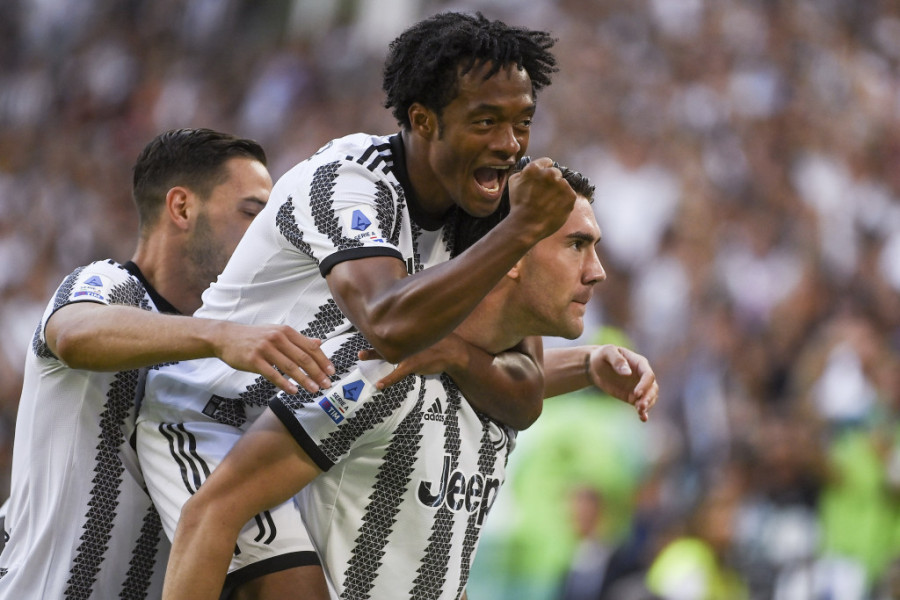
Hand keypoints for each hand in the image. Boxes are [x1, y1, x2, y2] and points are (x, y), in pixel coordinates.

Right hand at [212, 322, 334, 394]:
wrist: (226, 337)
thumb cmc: (254, 336)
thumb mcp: (277, 332)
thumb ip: (298, 339)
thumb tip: (319, 342)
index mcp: (286, 331)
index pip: (310, 346)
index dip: (323, 360)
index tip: (331, 371)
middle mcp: (278, 338)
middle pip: (303, 357)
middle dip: (318, 372)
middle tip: (327, 384)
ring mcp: (266, 349)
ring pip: (290, 367)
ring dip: (305, 380)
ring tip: (314, 389)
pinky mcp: (254, 360)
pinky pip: (273, 374)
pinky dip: (285, 384)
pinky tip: (294, 391)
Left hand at [358, 333, 469, 388]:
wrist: (454, 351)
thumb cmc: (441, 341)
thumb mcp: (427, 331)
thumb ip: (416, 329)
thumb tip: (407, 326)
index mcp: (409, 331)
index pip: (390, 327)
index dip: (378, 326)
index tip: (367, 322)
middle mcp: (406, 339)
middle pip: (384, 337)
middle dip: (371, 336)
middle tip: (358, 338)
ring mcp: (408, 352)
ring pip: (387, 353)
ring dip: (373, 355)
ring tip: (361, 356)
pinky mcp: (412, 364)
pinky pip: (397, 373)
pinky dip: (388, 380)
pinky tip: (379, 385)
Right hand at [506, 157, 575, 240]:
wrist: (527, 225)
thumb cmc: (518, 205)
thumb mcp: (514, 182)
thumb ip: (525, 170)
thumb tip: (535, 167)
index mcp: (535, 168)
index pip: (547, 162)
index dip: (544, 172)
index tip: (541, 181)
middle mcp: (549, 174)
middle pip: (555, 173)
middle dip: (551, 181)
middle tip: (543, 195)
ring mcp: (561, 184)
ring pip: (563, 184)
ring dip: (558, 191)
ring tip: (548, 204)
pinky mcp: (570, 196)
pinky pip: (569, 194)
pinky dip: (564, 200)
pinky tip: (554, 208)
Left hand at [587, 345, 657, 421]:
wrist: (596, 367)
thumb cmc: (602, 356)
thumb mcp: (607, 353)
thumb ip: (617, 360)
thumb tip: (627, 373)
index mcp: (639, 363)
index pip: (648, 375)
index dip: (644, 384)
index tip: (636, 393)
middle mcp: (642, 376)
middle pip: (653, 388)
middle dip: (648, 397)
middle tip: (640, 406)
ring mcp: (639, 387)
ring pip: (650, 397)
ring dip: (647, 405)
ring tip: (640, 413)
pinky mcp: (633, 396)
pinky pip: (641, 405)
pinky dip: (643, 412)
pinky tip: (643, 418)